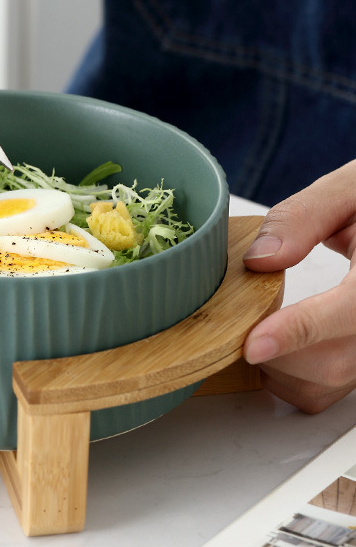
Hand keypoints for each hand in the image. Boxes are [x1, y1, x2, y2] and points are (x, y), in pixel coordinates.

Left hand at [243, 160, 355, 412]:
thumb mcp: (348, 190)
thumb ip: (303, 218)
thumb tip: (259, 260)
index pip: (350, 314)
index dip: (298, 332)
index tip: (253, 345)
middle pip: (333, 362)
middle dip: (274, 349)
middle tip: (235, 316)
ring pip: (329, 384)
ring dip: (280, 366)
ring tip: (255, 324)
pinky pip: (329, 389)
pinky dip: (293, 376)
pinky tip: (276, 341)